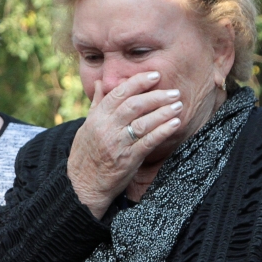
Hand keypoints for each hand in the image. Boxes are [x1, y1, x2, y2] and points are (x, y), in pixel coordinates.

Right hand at [67, 71, 183, 218]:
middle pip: (134, 105)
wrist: (83, 185)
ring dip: (163, 112)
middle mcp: (107, 128)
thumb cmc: (86, 154)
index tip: (155, 75)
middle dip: (156, 96)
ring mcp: (118, 144)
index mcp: (97, 117)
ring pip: (143, 122)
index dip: (138, 81)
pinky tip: (175, 123)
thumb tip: (102, 83)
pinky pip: (148, 142)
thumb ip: (97, 104)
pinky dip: (163, 131)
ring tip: (178, 105)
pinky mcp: (128, 160)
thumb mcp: (87, 126)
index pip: (119, 92)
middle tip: (174, 91)